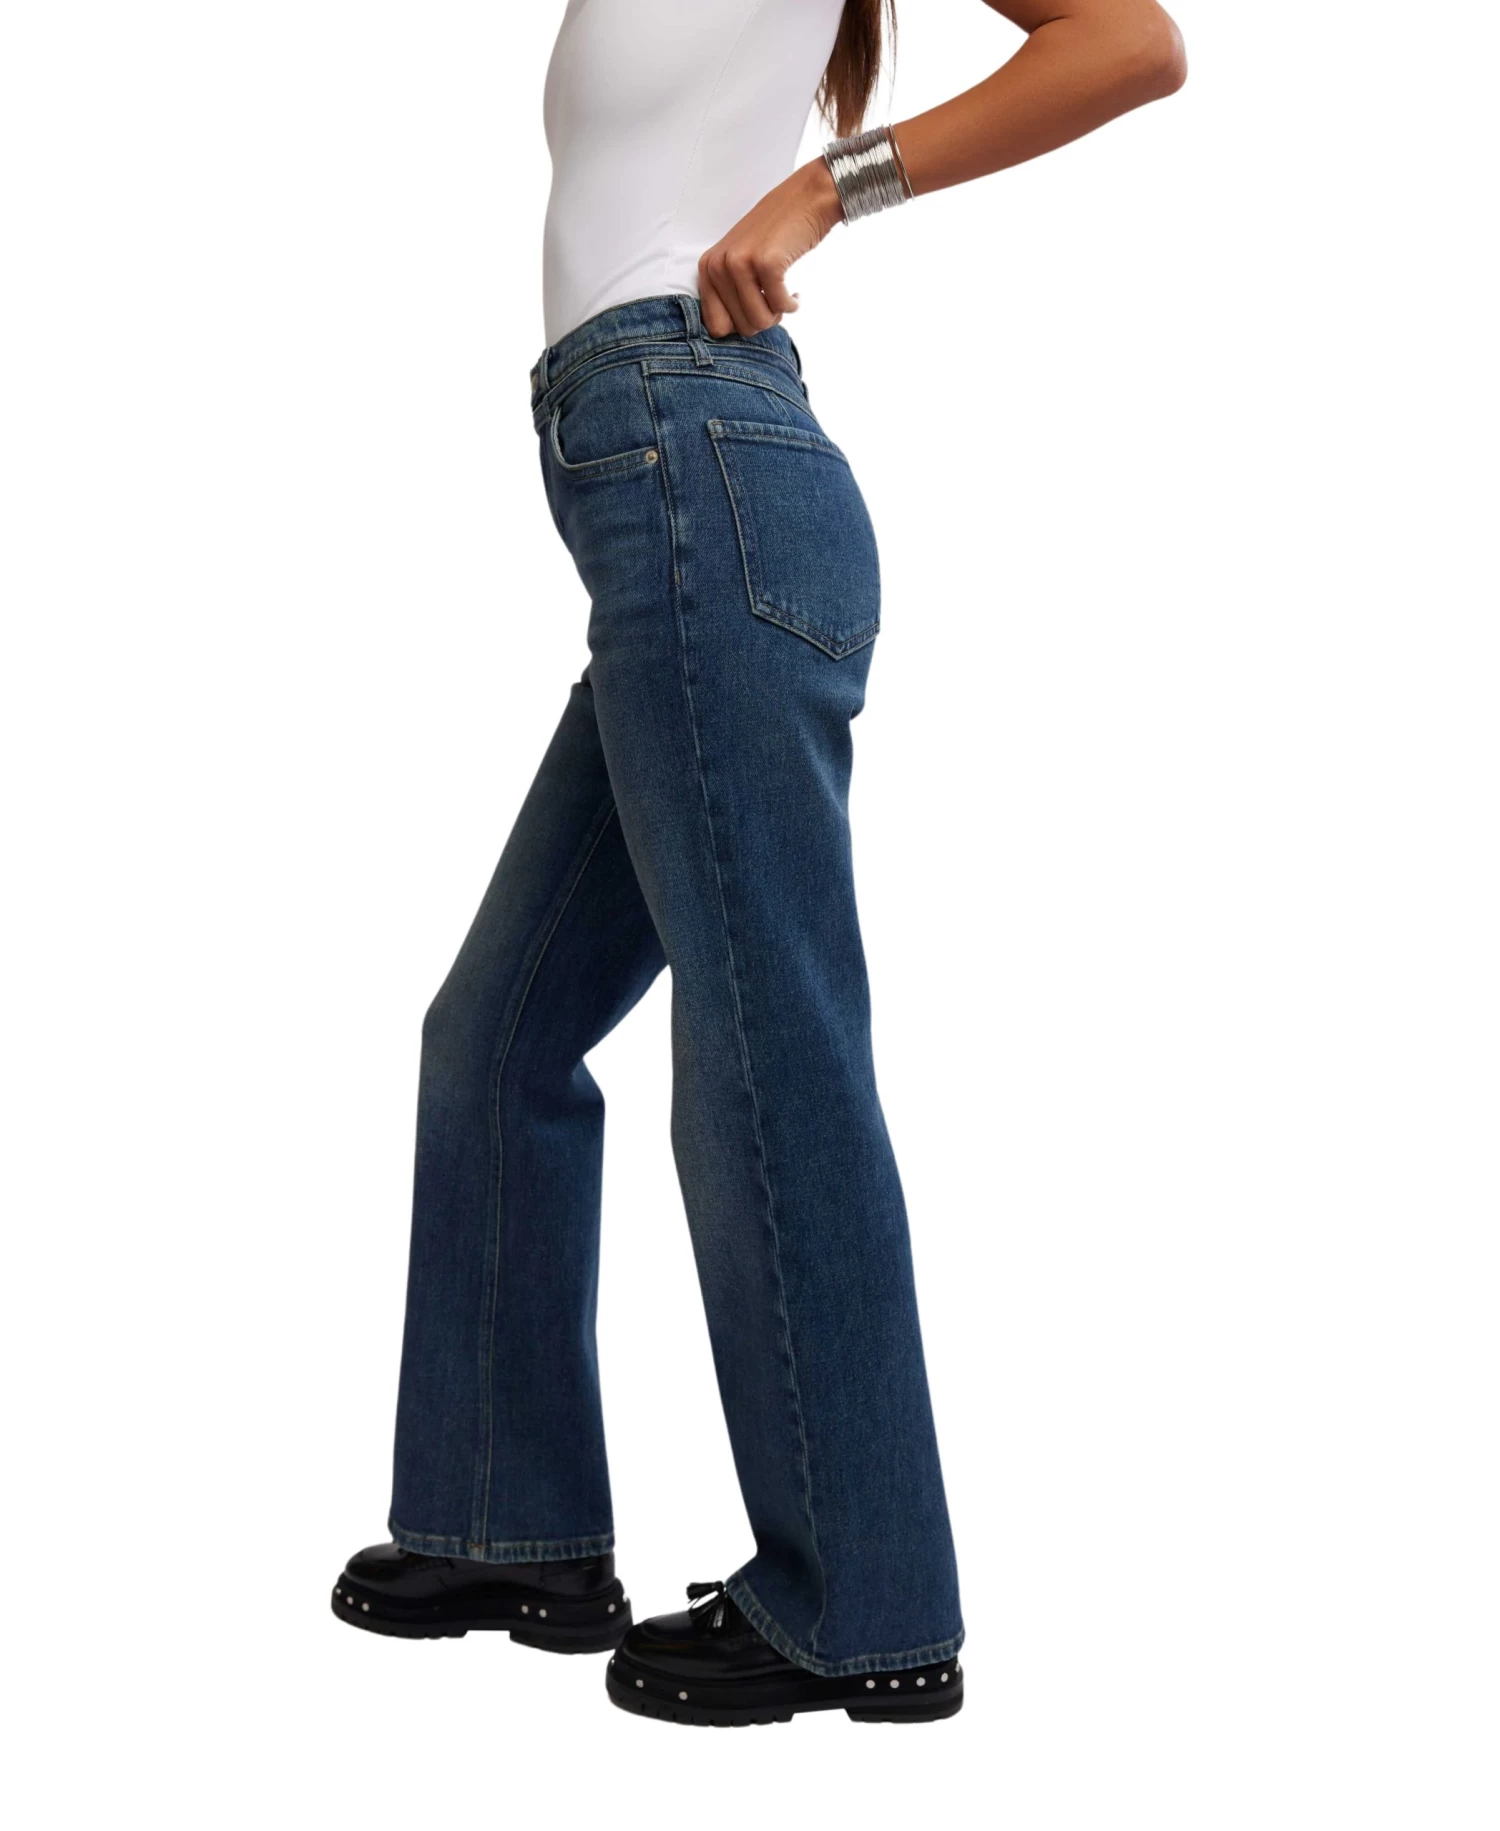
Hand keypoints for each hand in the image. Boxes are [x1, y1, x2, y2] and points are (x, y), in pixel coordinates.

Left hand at [697, 158, 843, 337]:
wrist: (807, 198)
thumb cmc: (777, 233)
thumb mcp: (740, 259)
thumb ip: (727, 290)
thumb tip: (727, 334)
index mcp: (708, 267)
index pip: (716, 327)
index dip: (742, 325)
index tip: (756, 309)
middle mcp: (718, 265)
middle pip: (741, 328)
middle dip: (764, 320)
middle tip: (775, 300)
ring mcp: (741, 263)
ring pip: (759, 322)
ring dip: (778, 315)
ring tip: (784, 296)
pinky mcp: (766, 264)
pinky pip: (781, 308)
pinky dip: (793, 305)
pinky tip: (796, 293)